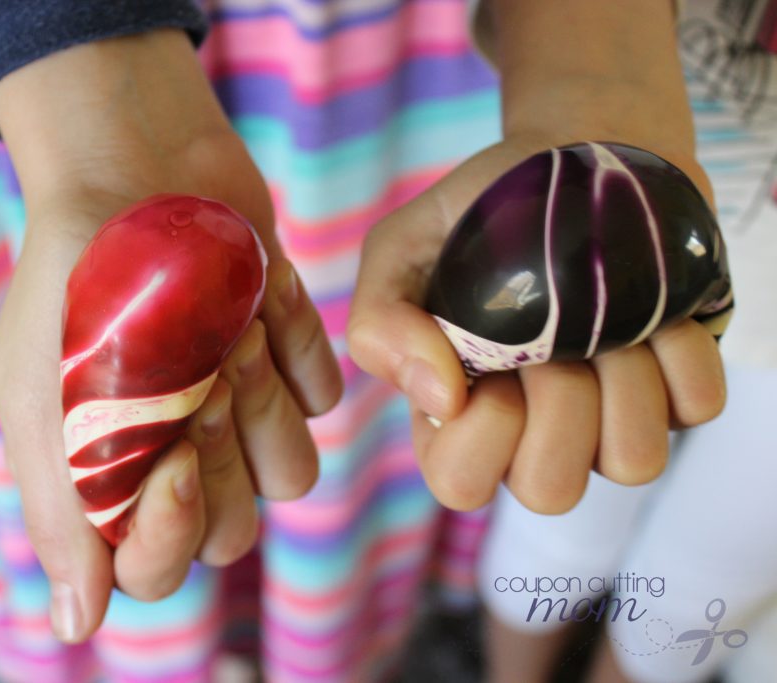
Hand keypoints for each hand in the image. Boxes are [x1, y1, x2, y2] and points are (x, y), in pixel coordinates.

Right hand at [0, 31, 341, 641]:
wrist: (133, 166)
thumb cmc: (73, 277)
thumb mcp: (38, 395)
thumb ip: (61, 508)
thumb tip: (77, 626)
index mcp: (116, 476)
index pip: (156, 570)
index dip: (164, 533)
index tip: (168, 456)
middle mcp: (183, 457)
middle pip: (228, 531)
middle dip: (213, 456)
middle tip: (194, 373)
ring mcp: (244, 410)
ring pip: (291, 473)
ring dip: (261, 406)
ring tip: (228, 332)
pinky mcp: (294, 361)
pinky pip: (323, 394)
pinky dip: (294, 349)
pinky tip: (257, 299)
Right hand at [347, 135, 726, 514]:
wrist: (571, 154)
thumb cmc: (479, 210)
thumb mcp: (400, 249)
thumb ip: (380, 324)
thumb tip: (440, 400)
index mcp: (462, 414)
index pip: (461, 483)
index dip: (480, 431)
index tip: (484, 354)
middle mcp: (537, 429)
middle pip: (550, 490)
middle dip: (557, 405)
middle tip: (551, 337)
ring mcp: (611, 414)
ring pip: (633, 462)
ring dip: (622, 381)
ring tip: (607, 322)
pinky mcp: (679, 386)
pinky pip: (698, 406)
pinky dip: (679, 351)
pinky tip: (653, 315)